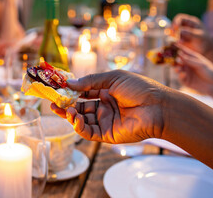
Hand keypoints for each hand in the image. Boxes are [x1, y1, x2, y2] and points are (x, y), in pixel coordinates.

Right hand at [50, 70, 165, 142]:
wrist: (159, 107)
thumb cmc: (140, 88)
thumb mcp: (113, 78)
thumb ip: (90, 81)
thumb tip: (69, 83)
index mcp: (106, 92)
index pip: (83, 92)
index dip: (70, 91)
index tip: (57, 88)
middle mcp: (104, 107)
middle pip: (79, 107)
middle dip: (66, 105)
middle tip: (52, 102)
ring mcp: (105, 121)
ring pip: (81, 120)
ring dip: (71, 116)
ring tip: (64, 110)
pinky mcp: (108, 134)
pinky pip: (88, 132)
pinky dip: (79, 127)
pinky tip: (75, 119)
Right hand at [172, 13, 212, 55]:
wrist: (206, 50)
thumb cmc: (204, 42)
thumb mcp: (199, 37)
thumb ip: (190, 33)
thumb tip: (180, 31)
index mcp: (191, 22)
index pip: (180, 18)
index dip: (176, 22)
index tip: (175, 28)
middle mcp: (185, 26)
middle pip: (174, 24)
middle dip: (172, 29)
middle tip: (172, 34)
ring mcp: (181, 33)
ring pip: (172, 31)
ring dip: (172, 35)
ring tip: (178, 40)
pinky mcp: (179, 39)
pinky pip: (172, 38)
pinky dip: (172, 40)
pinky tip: (178, 43)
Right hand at [175, 44, 212, 95]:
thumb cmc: (210, 72)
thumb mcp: (201, 64)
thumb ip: (190, 60)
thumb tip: (179, 54)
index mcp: (192, 58)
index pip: (183, 52)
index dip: (178, 48)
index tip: (172, 44)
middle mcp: (188, 65)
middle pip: (178, 61)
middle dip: (174, 60)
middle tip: (171, 59)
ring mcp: (186, 72)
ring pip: (177, 69)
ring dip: (176, 68)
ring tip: (178, 68)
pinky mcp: (186, 81)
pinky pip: (180, 77)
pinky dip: (180, 75)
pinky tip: (183, 74)